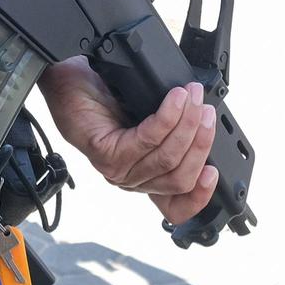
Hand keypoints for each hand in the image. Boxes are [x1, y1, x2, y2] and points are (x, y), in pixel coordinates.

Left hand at [38, 58, 217, 224]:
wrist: (69, 78)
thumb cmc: (106, 96)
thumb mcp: (149, 117)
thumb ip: (175, 130)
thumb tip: (206, 123)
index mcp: (145, 175)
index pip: (175, 206)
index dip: (200, 198)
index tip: (214, 173)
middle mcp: (132, 178)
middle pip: (180, 178)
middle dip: (202, 143)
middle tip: (207, 111)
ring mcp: (118, 169)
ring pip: (167, 158)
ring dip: (188, 125)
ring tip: (194, 97)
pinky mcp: (106, 153)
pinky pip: (147, 139)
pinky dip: (168, 117)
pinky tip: (175, 99)